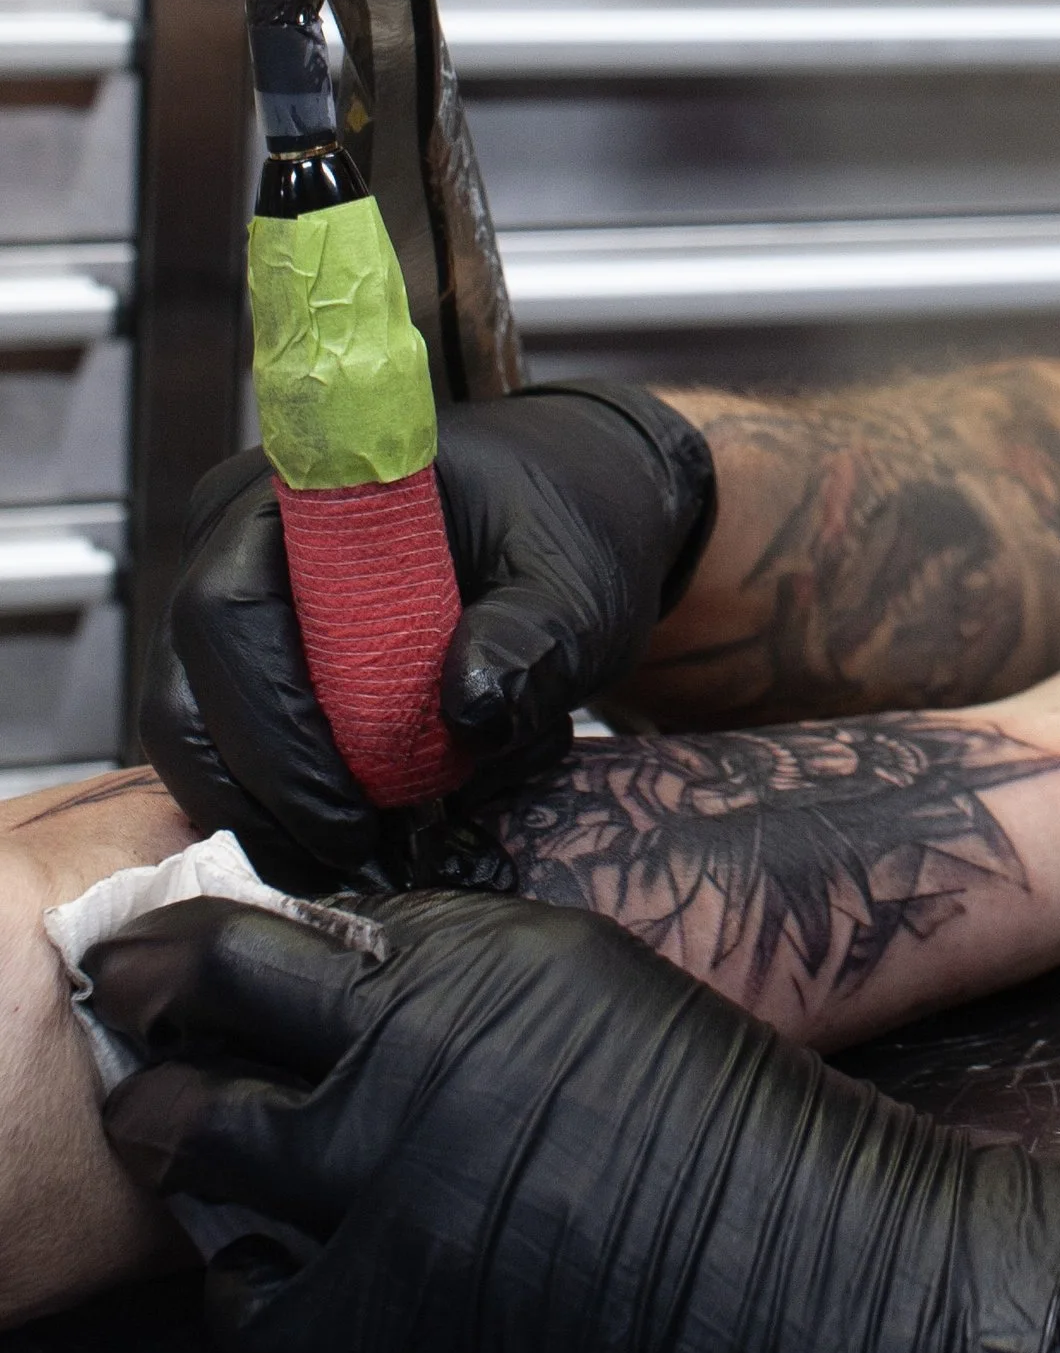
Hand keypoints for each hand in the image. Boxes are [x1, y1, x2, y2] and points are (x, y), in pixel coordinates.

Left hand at [91, 890, 1059, 1352]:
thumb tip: (393, 1015)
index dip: (244, 934)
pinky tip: (279, 1285)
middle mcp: (426, 1032)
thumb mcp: (630, 1001)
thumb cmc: (779, 1151)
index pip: (305, 906)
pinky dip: (244, 1291)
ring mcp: (390, 1170)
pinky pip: (244, 1297)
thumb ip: (499, 994)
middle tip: (155, 1021)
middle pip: (212, 981)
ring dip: (179, 1140)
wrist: (861, 1281)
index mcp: (501, 945)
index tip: (220, 960)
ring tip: (185, 1151)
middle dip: (163, 994)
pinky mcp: (385, 1314)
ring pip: (192, 1134)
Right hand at [142, 387, 715, 883]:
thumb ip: (535, 637)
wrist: (569, 513)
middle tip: (354, 856)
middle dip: (263, 793)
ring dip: (266, 814)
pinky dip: (282, 806)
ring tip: (362, 857)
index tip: (351, 810)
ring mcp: (238, 604)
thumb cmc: (565, 526)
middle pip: (188, 692)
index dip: (273, 725)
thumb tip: (470, 709)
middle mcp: (240, 542)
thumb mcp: (578, 581)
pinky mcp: (255, 661)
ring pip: (196, 736)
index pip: (229, 612)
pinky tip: (357, 837)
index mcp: (304, 494)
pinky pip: (229, 749)